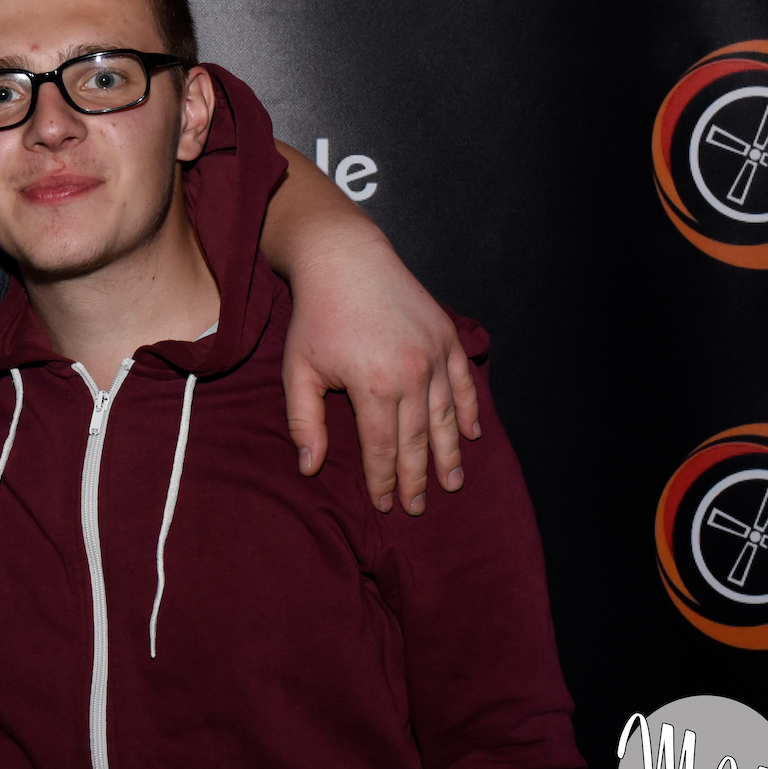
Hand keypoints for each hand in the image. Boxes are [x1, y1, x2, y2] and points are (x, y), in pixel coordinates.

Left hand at [279, 231, 479, 512]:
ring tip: (451, 484)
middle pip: (417, 440)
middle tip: (418, 508)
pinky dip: (467, 411)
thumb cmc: (316, 317)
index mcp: (374, 386)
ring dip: (449, 455)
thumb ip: (304, 422)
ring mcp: (435, 355)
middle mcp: (412, 374)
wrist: (345, 260)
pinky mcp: (447, 337)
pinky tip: (469, 435)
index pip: (382, 448)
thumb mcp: (298, 370)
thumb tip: (309, 468)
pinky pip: (463, 384)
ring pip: (446, 417)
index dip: (383, 480)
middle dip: (417, 478)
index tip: (386, 505)